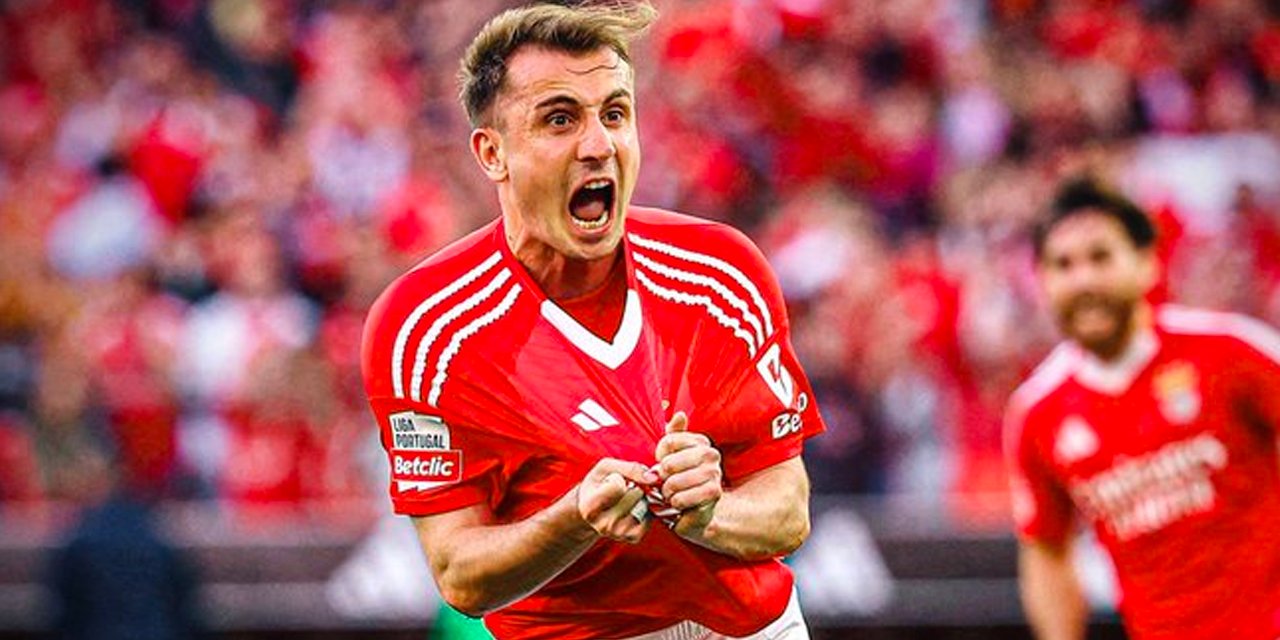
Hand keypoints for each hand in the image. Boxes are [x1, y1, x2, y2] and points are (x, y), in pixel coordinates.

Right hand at [576, 458, 651, 543]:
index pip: (617, 487)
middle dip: (634, 485)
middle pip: (635, 495)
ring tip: (627, 497)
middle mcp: (603, 525)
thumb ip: (629, 468)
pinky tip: (634, 506)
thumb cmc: (599, 483)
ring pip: (645, 505)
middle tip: (623, 487)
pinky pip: (651, 516)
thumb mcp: (606, 468)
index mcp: (590, 507)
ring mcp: (619, 533)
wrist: (593, 507)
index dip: (619, 478)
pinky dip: (647, 508)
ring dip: (641, 497)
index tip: (612, 479)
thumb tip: (653, 478)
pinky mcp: (633, 537)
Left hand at [653, 412, 721, 538]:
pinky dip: (676, 503)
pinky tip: (680, 503)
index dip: (660, 456)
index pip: (668, 441)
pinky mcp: (714, 493)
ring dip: (667, 492)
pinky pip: (682, 498)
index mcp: (701, 441)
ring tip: (672, 493)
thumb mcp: (672, 455)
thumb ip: (673, 434)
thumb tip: (679, 415)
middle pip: (669, 463)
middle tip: (665, 482)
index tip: (663, 463)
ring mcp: (715, 473)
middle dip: (662, 477)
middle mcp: (711, 454)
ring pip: (674, 482)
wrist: (695, 510)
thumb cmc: (680, 479)